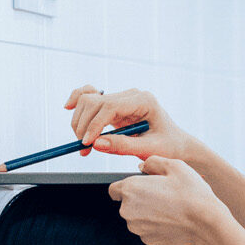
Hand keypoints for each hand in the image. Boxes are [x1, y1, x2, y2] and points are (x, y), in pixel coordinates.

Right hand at [64, 85, 198, 159]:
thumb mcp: (149, 149)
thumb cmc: (168, 146)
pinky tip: (68, 108)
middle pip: (94, 101)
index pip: (110, 106)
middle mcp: (131, 95)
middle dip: (84, 125)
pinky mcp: (115, 105)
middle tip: (84, 149)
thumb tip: (96, 143)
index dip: (94, 124)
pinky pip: (91, 98)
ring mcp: (122, 98)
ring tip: (84, 146)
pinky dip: (78, 103)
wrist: (176, 144)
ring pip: (88, 100)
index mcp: (143, 100)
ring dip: (80, 122)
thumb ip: (123, 146)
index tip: (87, 143)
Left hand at [108, 156, 232, 244]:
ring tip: (169, 206)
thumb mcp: (174, 165)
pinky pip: (146, 229)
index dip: (127, 186)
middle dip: (139, 198)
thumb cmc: (191, 192)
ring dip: (146, 212)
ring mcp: (136, 228)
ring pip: (136, 217)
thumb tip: (143, 166)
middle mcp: (128, 210)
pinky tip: (171, 218)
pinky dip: (154, 224)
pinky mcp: (147, 240)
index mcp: (130, 189)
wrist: (206, 222)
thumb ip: (152, 162)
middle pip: (126, 203)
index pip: (113, 189)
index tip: (141, 186)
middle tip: (161, 194)